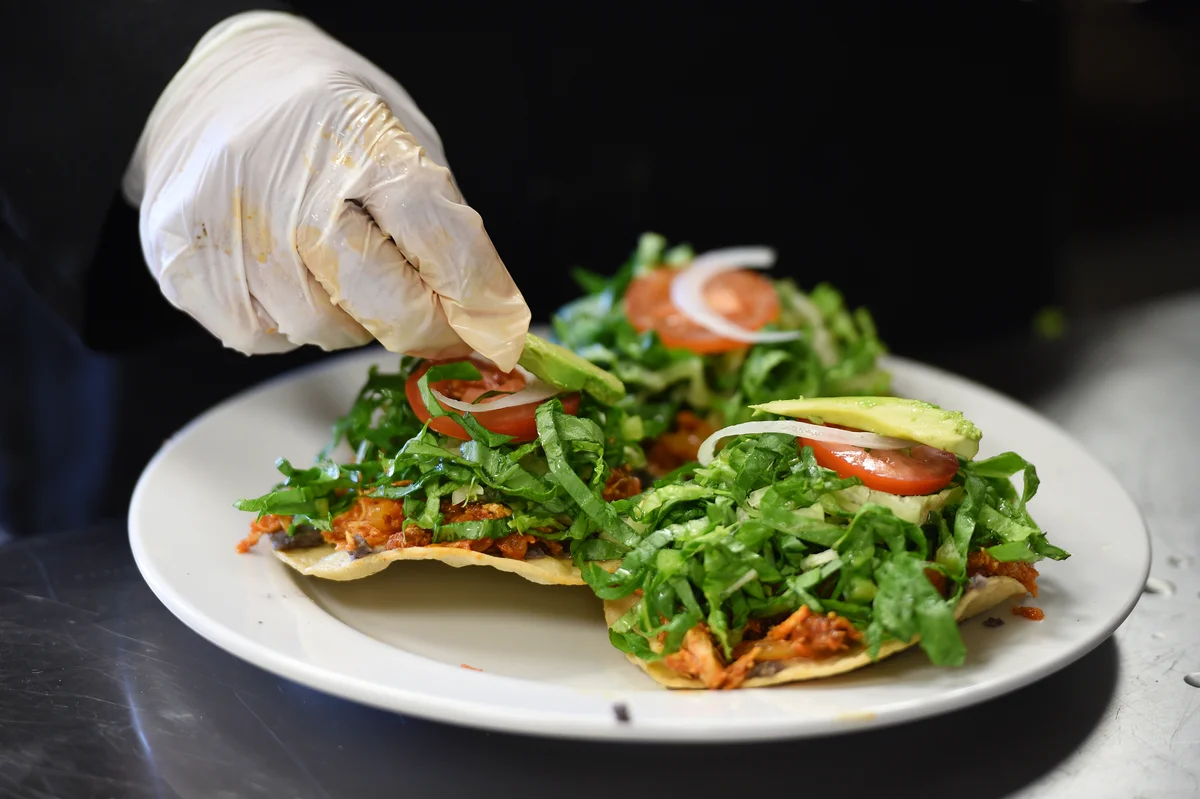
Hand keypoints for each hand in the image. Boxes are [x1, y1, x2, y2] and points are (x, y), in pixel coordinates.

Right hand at [122, 12, 528, 369]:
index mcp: (358, 136)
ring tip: (340, 269)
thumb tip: (484, 317)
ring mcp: (226, 226)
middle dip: (426, 328)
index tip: (500, 329)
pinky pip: (262, 337)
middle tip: (438, 326)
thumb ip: (439, 223)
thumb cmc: (322, 115)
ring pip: (323, 329)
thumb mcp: (399, 135)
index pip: (440, 240)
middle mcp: (287, 183)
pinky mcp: (179, 263)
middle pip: (385, 303)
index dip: (481, 299)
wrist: (215, 81)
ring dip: (351, 319)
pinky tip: (287, 275)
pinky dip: (289, 323)